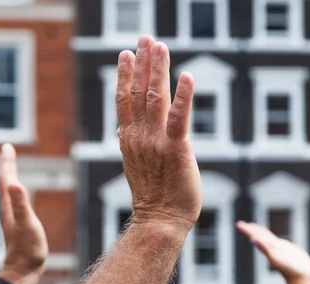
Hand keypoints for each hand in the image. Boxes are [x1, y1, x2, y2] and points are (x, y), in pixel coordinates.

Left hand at [0, 144, 47, 283]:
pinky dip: (16, 191)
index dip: (7, 162)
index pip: (6, 179)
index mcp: (9, 205)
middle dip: (7, 165)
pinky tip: (19, 195)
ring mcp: (12, 217)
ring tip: (11, 167)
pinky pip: (15, 201)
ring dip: (9, 177)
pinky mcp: (18, 224)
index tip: (7, 146)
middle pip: (5, 182)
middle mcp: (7, 209)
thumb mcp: (26, 224)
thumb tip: (15, 183)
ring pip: (9, 191)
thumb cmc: (27, 248)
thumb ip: (21, 204)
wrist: (23, 270)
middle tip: (8, 150)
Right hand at [116, 36, 201, 232]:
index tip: (127, 53)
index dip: (126, 74)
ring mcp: (156, 141)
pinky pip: (179, 117)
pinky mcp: (176, 148)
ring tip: (160, 46)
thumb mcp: (136, 164)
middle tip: (146, 38)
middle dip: (143, 62)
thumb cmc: (154, 195)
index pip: (124, 99)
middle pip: (138, 91)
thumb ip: (132, 142)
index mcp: (129, 138)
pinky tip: (187, 76)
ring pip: (155, 97)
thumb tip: (122, 127)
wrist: (160, 220)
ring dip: (158, 69)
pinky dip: (183, 96)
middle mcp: (139, 135)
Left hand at [236, 221, 309, 283]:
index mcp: (267, 249)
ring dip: (258, 231)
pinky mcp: (285, 249)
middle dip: (250, 230)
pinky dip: (269, 235)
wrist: (302, 278)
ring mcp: (277, 248)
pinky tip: (267, 233)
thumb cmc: (290, 270)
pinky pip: (274, 240)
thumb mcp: (276, 258)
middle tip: (240, 223)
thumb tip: (252, 239)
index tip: (238, 224)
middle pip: (258, 236)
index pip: (255, 236)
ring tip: (252, 226)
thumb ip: (264, 248)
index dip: (247, 230)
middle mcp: (270, 248)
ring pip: (266, 237)